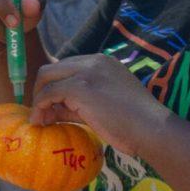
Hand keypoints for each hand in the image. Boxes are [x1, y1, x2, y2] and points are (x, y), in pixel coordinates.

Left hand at [29, 54, 171, 156]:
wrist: (151, 128)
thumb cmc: (133, 123)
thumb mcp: (102, 106)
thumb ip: (76, 104)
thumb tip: (50, 110)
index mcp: (101, 62)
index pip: (65, 68)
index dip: (53, 87)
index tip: (49, 107)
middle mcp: (93, 61)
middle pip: (51, 69)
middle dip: (40, 91)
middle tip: (40, 114)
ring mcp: (86, 72)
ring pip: (46, 78)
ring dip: (38, 100)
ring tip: (40, 121)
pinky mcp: (80, 87)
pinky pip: (49, 93)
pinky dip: (40, 107)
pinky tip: (43, 122)